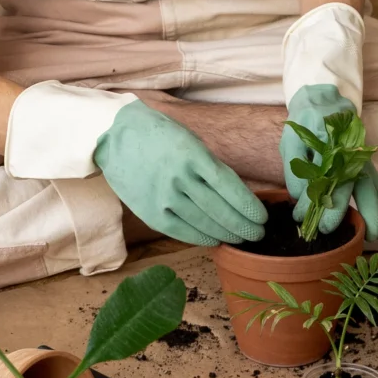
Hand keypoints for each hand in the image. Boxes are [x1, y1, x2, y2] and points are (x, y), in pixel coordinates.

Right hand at [94, 100, 267, 246]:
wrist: (116, 137)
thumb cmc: (160, 136)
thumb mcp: (190, 141)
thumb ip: (210, 166)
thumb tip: (237, 195)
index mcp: (193, 155)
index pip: (230, 187)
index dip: (249, 206)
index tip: (262, 217)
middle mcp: (179, 178)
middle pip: (220, 210)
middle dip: (244, 226)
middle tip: (258, 233)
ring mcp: (163, 197)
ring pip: (204, 223)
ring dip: (227, 234)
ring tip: (241, 238)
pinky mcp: (150, 212)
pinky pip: (182, 232)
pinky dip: (202, 238)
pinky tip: (215, 240)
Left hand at [280, 83, 377, 240]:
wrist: (324, 102)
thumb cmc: (304, 125)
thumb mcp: (292, 141)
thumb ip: (294, 167)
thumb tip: (299, 197)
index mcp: (328, 142)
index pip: (324, 175)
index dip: (316, 199)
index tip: (303, 218)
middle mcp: (350, 150)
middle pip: (353, 183)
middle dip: (349, 210)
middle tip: (337, 234)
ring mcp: (361, 156)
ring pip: (372, 185)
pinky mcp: (366, 163)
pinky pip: (377, 186)